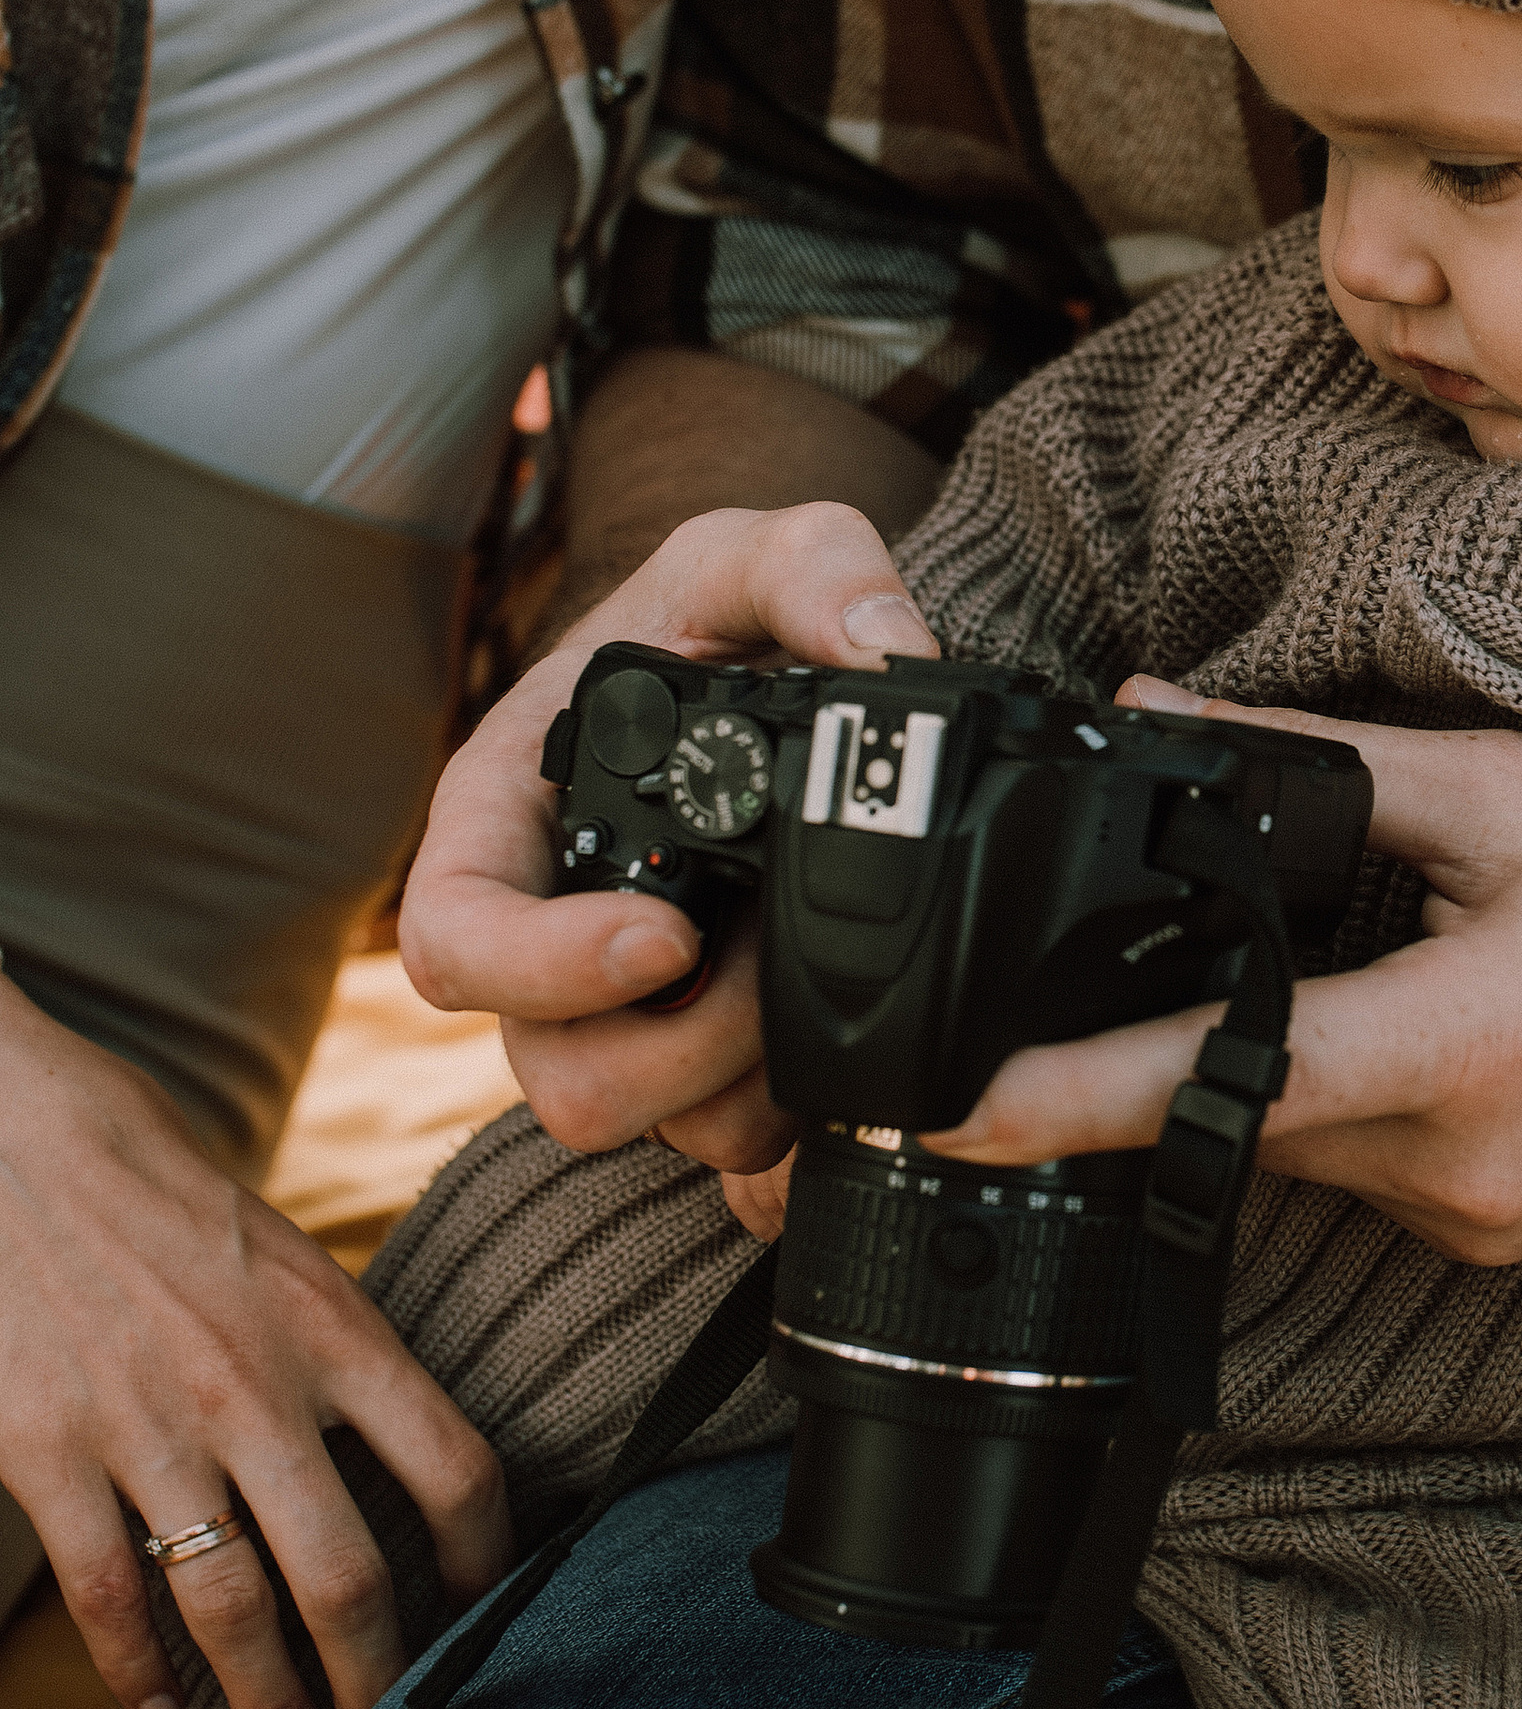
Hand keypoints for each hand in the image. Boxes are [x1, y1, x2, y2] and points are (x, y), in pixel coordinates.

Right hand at [0, 987, 511, 1708]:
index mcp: (332, 1326)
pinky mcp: (47, 1451)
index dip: (484, 1562)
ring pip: (232, 1609)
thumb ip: (330, 1353)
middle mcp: (254, 1386)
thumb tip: (384, 1457)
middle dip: (372, 1681)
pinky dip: (137, 1667)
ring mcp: (147, 1425)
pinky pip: (109, 1593)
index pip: (455, 1467)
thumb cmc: (148, 1179)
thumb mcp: (276, 1252)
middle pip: (349, 1574)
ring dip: (266, 1704)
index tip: (481, 1610)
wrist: (8, 1125)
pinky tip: (156, 1706)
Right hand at [398, 503, 938, 1174]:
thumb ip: (812, 564)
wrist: (767, 683)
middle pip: (558, 1073)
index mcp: (508, 823)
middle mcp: (544, 937)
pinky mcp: (696, 1065)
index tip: (669, 936)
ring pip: (649, 1125)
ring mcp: (615, 1016)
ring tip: (815, 986)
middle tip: (775, 969)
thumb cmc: (719, 622)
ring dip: (745, 1084)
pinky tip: (842, 1064)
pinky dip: (786, 1134)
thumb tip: (883, 653)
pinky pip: (722, 1155)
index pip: (451, 942)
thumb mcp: (754, 553)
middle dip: (684, 1046)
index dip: (543, 966)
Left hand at [925, 680, 1521, 1260]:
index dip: (1067, 1108)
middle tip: (1102, 975)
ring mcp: (1487, 1223)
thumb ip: (1327, 766)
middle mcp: (1456, 1173)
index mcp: (1454, 1057)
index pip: (1215, 1087)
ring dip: (1266, 1074)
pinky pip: (1376, 1175)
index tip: (946, 1122)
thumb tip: (1168, 717)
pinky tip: (1389, 1016)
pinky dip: (1345, 1104)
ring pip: (1303, 1153)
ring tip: (1292, 965)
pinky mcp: (1516, 1235)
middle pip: (1237, 1121)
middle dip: (1169, 1051)